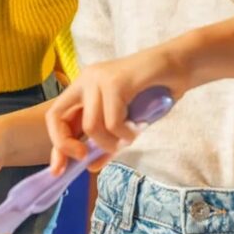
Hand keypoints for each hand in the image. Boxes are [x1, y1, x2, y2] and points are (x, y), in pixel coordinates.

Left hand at [44, 44, 186, 174]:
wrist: (178, 64)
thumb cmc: (154, 92)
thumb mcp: (125, 121)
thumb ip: (106, 140)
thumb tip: (90, 166)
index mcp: (84, 86)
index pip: (56, 115)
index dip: (57, 144)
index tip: (59, 169)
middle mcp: (86, 79)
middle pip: (58, 117)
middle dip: (67, 145)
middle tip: (87, 157)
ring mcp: (99, 78)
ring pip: (91, 126)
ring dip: (111, 142)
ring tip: (128, 138)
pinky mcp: (115, 82)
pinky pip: (112, 122)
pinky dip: (126, 134)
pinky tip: (137, 128)